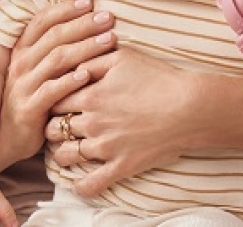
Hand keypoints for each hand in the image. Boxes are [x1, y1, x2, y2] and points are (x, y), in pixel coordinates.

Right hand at [0, 0, 116, 167]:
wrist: (6, 139)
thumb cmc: (31, 99)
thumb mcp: (36, 71)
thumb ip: (52, 49)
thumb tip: (82, 22)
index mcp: (22, 50)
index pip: (42, 20)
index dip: (65, 8)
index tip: (90, 2)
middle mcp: (20, 64)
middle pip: (54, 36)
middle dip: (83, 24)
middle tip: (108, 18)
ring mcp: (23, 86)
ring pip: (56, 60)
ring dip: (85, 47)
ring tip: (109, 40)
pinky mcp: (28, 108)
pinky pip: (51, 91)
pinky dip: (70, 81)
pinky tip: (89, 74)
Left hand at [45, 47, 196, 197]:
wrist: (189, 106)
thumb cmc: (159, 78)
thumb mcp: (123, 57)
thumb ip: (94, 58)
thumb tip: (73, 65)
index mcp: (91, 95)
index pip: (55, 99)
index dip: (53, 99)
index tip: (57, 99)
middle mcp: (92, 123)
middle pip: (54, 128)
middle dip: (52, 125)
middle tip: (58, 123)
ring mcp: (105, 147)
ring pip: (66, 155)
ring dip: (60, 152)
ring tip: (66, 148)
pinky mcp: (122, 166)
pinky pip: (92, 184)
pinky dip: (80, 186)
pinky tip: (78, 182)